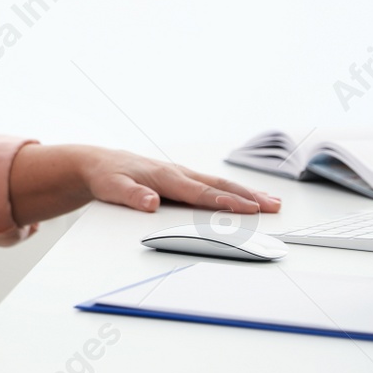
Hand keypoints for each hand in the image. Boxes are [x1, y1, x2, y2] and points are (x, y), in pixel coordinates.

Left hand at [78, 147, 280, 213]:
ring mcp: (181, 175)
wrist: (98, 163)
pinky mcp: (181, 179)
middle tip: (274, 206)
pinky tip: (246, 197)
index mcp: (165, 178)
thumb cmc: (107, 175)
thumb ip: (131, 195)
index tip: (249, 208)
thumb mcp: (111, 187)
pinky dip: (232, 191)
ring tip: (272, 202)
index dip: (226, 201)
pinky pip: (212, 185)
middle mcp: (178, 174)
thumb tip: (150, 202)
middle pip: (219, 186)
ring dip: (246, 192)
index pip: (201, 193)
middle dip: (248, 196)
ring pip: (219, 184)